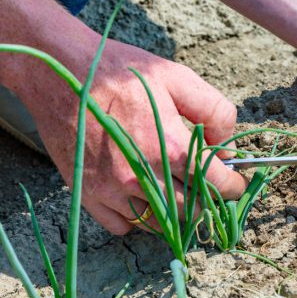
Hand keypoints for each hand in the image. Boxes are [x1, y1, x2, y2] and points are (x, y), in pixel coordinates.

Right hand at [14, 39, 246, 234]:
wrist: (60, 71)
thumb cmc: (120, 71)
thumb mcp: (177, 77)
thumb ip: (214, 111)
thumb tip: (226, 145)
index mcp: (170, 146)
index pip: (215, 183)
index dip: (233, 187)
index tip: (236, 185)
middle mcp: (142, 175)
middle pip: (190, 211)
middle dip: (206, 202)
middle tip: (207, 187)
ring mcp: (113, 190)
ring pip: (158, 224)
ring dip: (173, 213)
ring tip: (175, 190)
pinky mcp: (88, 195)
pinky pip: (122, 226)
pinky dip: (136, 219)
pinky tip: (141, 196)